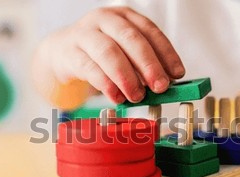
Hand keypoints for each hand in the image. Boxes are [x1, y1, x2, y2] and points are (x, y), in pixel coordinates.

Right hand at [44, 7, 184, 103]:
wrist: (61, 53)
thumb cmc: (100, 53)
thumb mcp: (124, 52)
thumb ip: (143, 65)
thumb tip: (165, 84)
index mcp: (124, 16)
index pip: (150, 31)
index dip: (166, 53)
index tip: (177, 73)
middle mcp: (104, 20)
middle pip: (130, 38)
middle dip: (149, 64)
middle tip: (160, 87)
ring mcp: (84, 34)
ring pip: (109, 52)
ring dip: (127, 77)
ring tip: (138, 96)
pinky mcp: (70, 53)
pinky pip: (90, 69)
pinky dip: (107, 85)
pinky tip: (117, 97)